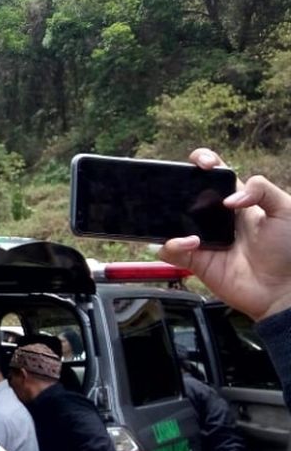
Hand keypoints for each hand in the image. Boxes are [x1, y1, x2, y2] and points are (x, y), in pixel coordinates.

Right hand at [158, 148, 290, 319]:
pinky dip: (173, 245)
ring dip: (171, 218)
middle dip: (177, 186)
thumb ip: (261, 190)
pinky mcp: (195, 262)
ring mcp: (203, 239)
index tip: (203, 163)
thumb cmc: (289, 249)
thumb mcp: (285, 209)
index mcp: (237, 201)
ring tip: (189, 224)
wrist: (283, 288)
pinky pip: (171, 250)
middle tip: (179, 187)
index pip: (216, 174)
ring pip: (173, 222)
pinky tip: (191, 243)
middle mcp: (216, 218)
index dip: (205, 162)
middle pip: (187, 194)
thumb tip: (229, 198)